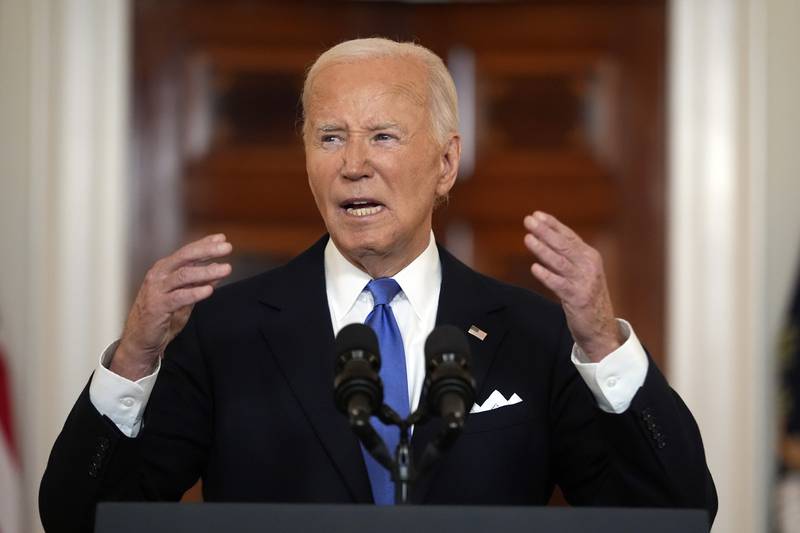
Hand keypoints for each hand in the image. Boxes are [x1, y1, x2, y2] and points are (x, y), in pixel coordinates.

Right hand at [111, 234, 232, 379]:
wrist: (141, 339)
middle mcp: (159, 275)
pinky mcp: (157, 306)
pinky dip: (195, 292)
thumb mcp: (184, 295)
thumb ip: (198, 281)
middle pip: (185, 257)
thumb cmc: (162, 315)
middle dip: (207, 250)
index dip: (205, 244)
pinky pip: (178, 297)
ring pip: (184, 275)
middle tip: (227, 247)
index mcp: (165, 269)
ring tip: (226, 269)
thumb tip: (217, 267)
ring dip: (207, 271)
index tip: (222, 238)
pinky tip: (209, 290)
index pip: (187, 252)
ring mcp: (157, 290)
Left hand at [523, 211, 622, 361]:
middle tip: (529, 220)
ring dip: (543, 249)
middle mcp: (588, 266)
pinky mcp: (577, 298)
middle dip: (545, 231)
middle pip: (564, 245)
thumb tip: (546, 239)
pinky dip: (546, 275)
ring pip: (560, 261)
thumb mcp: (582, 272)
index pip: (569, 236)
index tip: (537, 214)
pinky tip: (534, 267)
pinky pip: (558, 284)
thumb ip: (568, 257)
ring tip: (528, 238)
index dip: (553, 224)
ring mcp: (584, 282)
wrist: (601, 327)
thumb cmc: (587, 298)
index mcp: (590, 257)